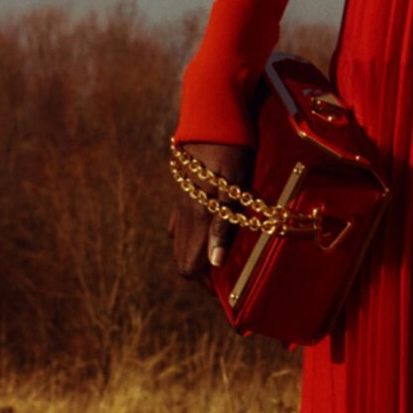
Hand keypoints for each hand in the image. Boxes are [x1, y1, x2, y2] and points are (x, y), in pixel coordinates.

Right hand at [170, 138, 254, 289]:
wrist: (213, 120)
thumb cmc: (232, 155)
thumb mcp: (235, 190)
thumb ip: (223, 227)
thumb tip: (213, 263)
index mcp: (196, 218)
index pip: (190, 267)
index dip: (206, 285)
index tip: (225, 292)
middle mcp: (183, 215)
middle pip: (182, 260)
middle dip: (201, 275)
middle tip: (224, 280)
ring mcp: (179, 203)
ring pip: (179, 243)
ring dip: (195, 256)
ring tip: (218, 259)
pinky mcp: (181, 192)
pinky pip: (178, 224)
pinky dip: (190, 237)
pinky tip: (207, 231)